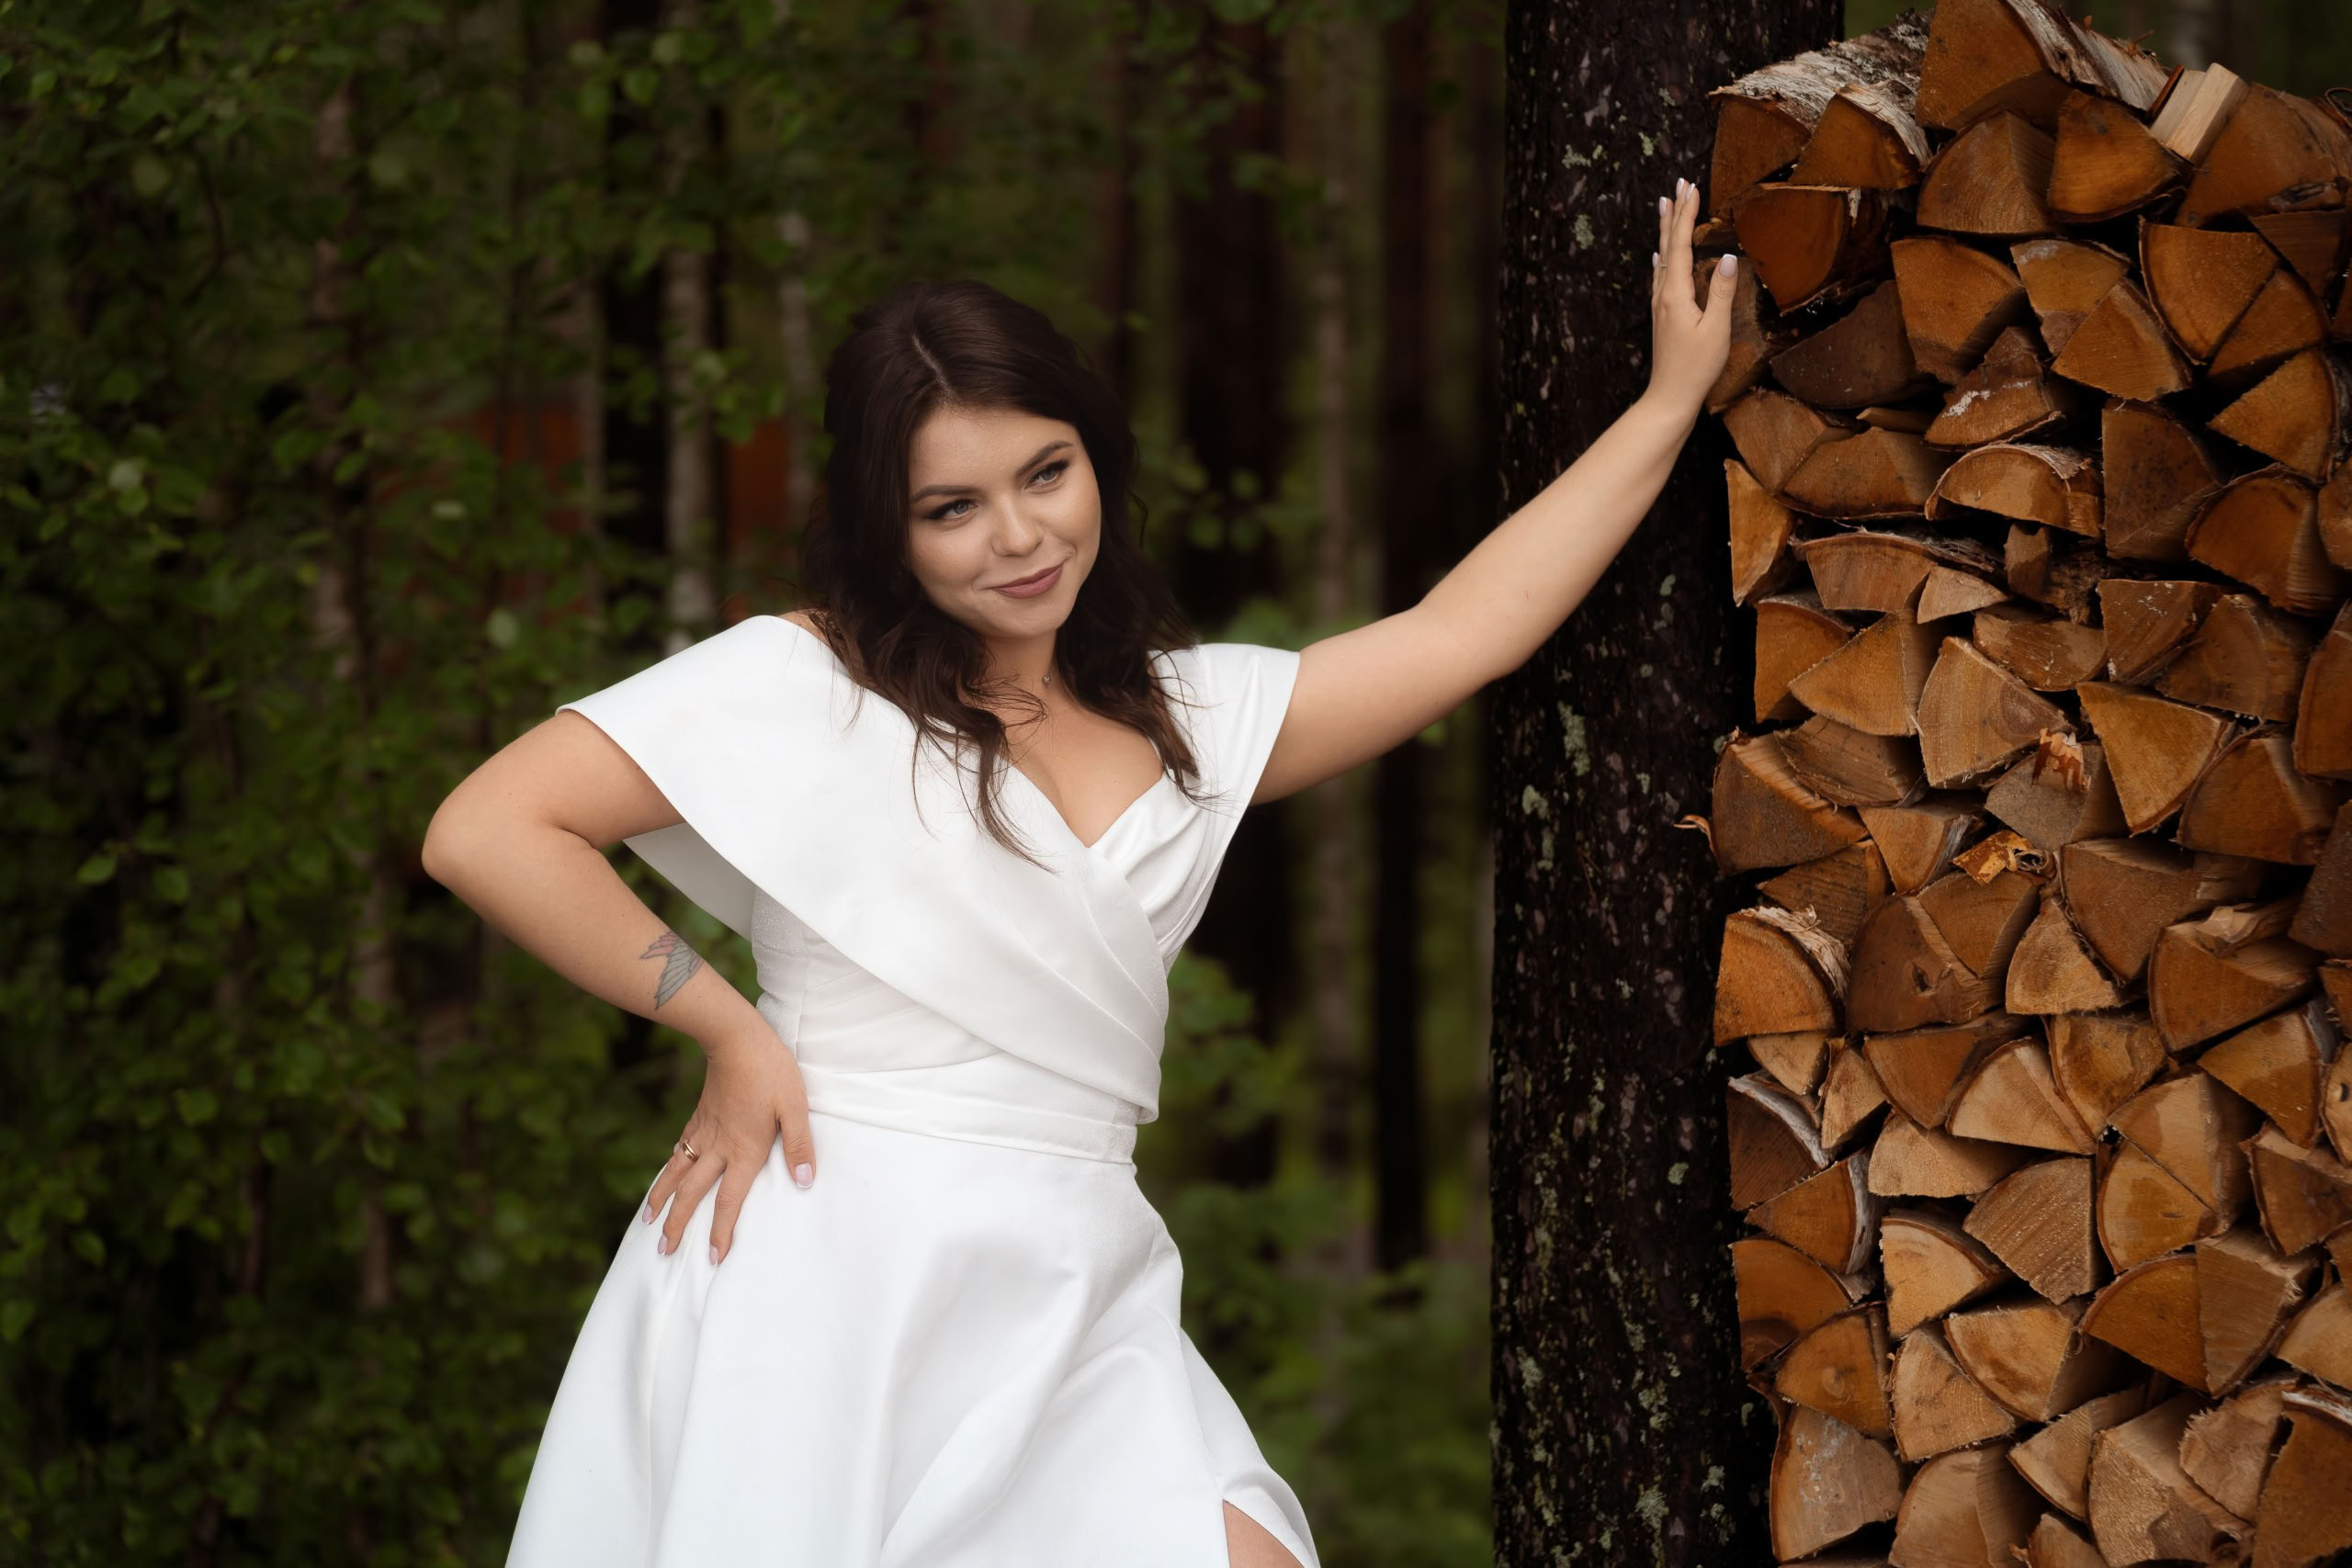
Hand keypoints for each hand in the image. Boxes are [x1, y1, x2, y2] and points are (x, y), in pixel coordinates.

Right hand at [641, 1023, 816, 1264]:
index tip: (713, 1257)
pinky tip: (666, 1174)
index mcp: (745, 1150)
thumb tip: (804, 1182)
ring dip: (662, 1199)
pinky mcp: (699, 1116)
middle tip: (663, 1251)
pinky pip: (679, 1149)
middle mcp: (719, 1147)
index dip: (720, 1231)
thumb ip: (800, 1145)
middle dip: (678, 1225)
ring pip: (677, 1173)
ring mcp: (704, 1131)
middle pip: (693, 1194)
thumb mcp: (795, 1106)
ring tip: (648, 1222)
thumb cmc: (771, 1071)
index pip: (729, 1201)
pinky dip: (669, 1168)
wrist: (736, 1037)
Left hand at [1645, 175, 1736, 417]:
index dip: (1687, 215)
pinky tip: (1659, 256)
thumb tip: (1726, 257)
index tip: (1692, 188)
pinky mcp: (1662, 315)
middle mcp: (1663, 294)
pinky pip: (1660, 276)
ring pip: (1662, 257)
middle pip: (1668, 245)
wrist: (1670, 396)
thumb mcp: (1716, 330)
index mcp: (1676, 293)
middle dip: (1674, 213)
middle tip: (1678, 184)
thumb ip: (1721, 293)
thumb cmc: (1697, 367)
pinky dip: (1662, 257)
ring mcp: (1660, 304)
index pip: (1681, 244)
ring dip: (1666, 230)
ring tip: (1665, 206)